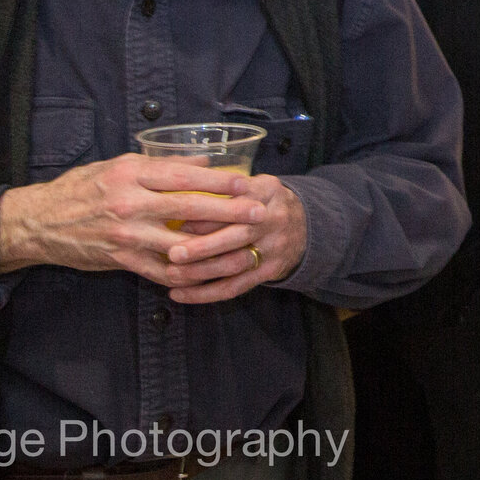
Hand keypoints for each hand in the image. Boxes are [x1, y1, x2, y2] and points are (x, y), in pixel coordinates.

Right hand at [0, 155, 270, 288]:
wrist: (39, 221)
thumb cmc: (81, 188)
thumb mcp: (117, 165)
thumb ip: (160, 164)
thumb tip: (203, 161)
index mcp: (130, 174)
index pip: (183, 176)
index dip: (218, 180)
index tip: (246, 183)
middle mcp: (129, 203)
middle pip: (188, 208)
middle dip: (228, 211)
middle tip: (258, 213)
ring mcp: (125, 234)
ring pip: (178, 242)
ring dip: (214, 247)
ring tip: (243, 247)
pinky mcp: (120, 259)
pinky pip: (159, 269)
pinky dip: (186, 271)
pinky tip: (208, 271)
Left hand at [163, 174, 306, 304]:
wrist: (308, 227)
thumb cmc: (264, 203)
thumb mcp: (254, 184)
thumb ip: (225, 187)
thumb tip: (179, 197)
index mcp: (267, 191)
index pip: (235, 202)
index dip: (205, 213)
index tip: (177, 220)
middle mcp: (273, 219)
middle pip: (237, 235)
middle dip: (202, 246)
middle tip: (172, 253)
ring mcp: (274, 248)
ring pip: (234, 264)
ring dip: (200, 272)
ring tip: (171, 275)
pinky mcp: (269, 271)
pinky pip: (235, 287)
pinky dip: (206, 294)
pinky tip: (181, 295)